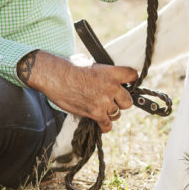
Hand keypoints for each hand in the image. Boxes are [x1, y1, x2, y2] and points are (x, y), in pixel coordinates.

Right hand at [18, 50, 135, 131]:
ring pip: (117, 114)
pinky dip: (104, 125)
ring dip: (111, 113)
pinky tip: (100, 121)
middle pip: (128, 101)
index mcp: (112, 72)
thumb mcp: (91, 64)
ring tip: (101, 109)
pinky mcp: (95, 113)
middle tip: (113, 99)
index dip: (131, 80)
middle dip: (121, 101)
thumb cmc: (70, 67)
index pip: (133, 76)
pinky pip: (107, 125)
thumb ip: (103, 72)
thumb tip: (106, 76)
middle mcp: (111, 88)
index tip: (126, 83)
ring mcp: (104, 102)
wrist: (55, 76)